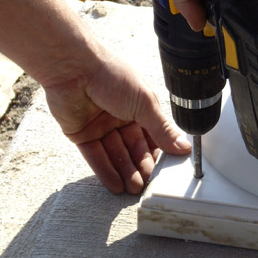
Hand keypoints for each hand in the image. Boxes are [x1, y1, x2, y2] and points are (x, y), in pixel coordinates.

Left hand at [44, 48, 189, 192]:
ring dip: (125, 172)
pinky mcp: (81, 134)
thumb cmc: (111, 75)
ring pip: (115, 155)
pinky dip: (105, 171)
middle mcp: (120, 117)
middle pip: (133, 148)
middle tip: (147, 184)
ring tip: (133, 189)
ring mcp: (100, 126)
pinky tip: (115, 185)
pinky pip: (95, 156)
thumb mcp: (145, 104)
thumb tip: (183, 147)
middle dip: (141, 166)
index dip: (159, 153)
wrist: (73, 68)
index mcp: (138, 106)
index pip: (152, 136)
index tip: (166, 170)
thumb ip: (162, 130)